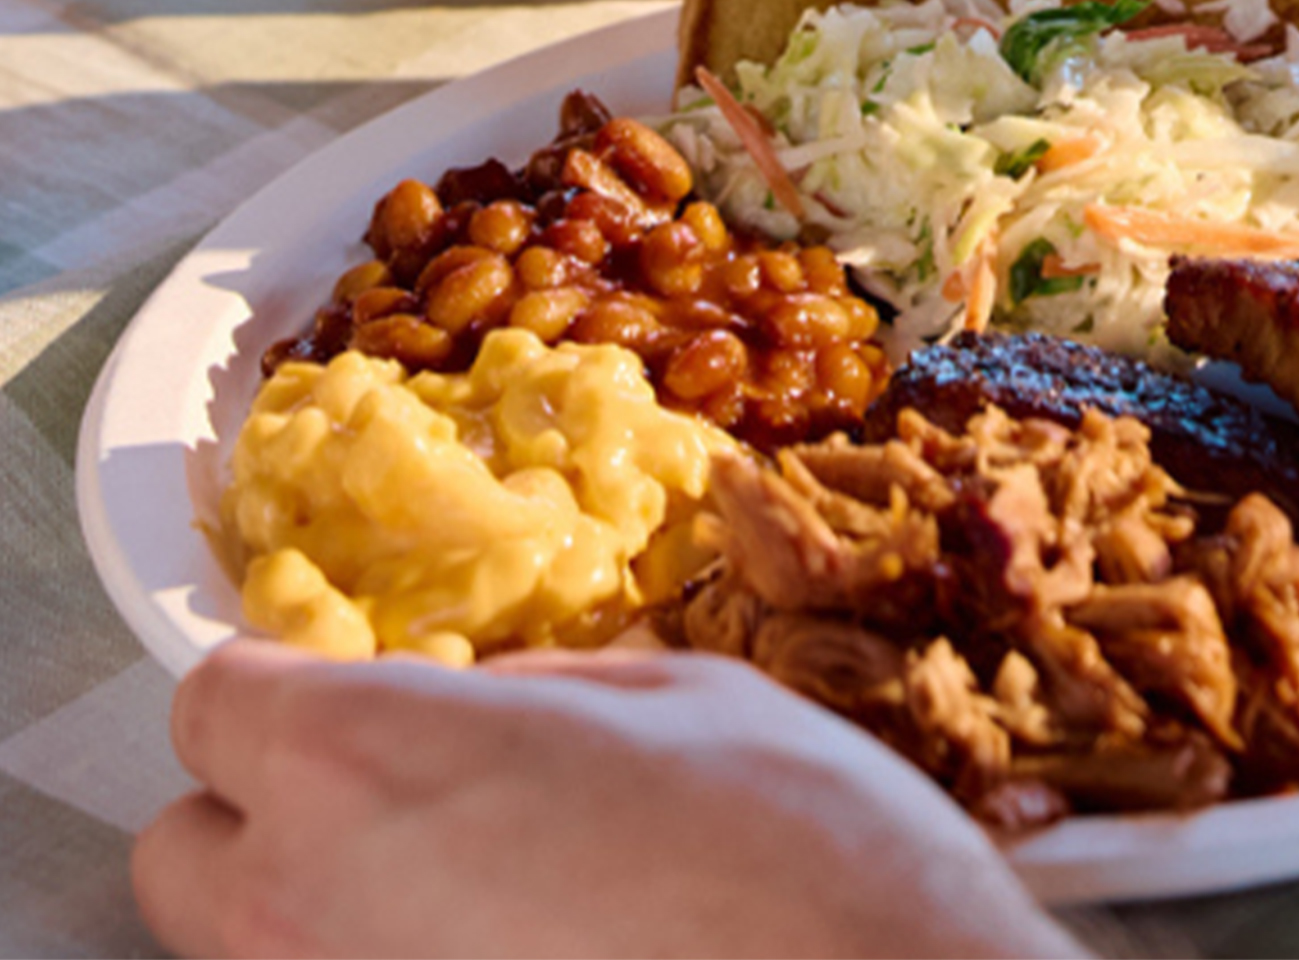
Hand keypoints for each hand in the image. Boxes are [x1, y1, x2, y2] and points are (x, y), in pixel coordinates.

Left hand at [133, 640, 1081, 958]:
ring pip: (253, 946)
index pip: (215, 700)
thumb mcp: (675, 696)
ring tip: (477, 892)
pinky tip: (519, 950)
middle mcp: (307, 906)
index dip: (284, 683)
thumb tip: (481, 713)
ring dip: (330, 908)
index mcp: (370, 757)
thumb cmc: (794, 847)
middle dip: (268, 813)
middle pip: (185, 850)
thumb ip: (535, 695)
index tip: (346, 686)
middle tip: (395, 799)